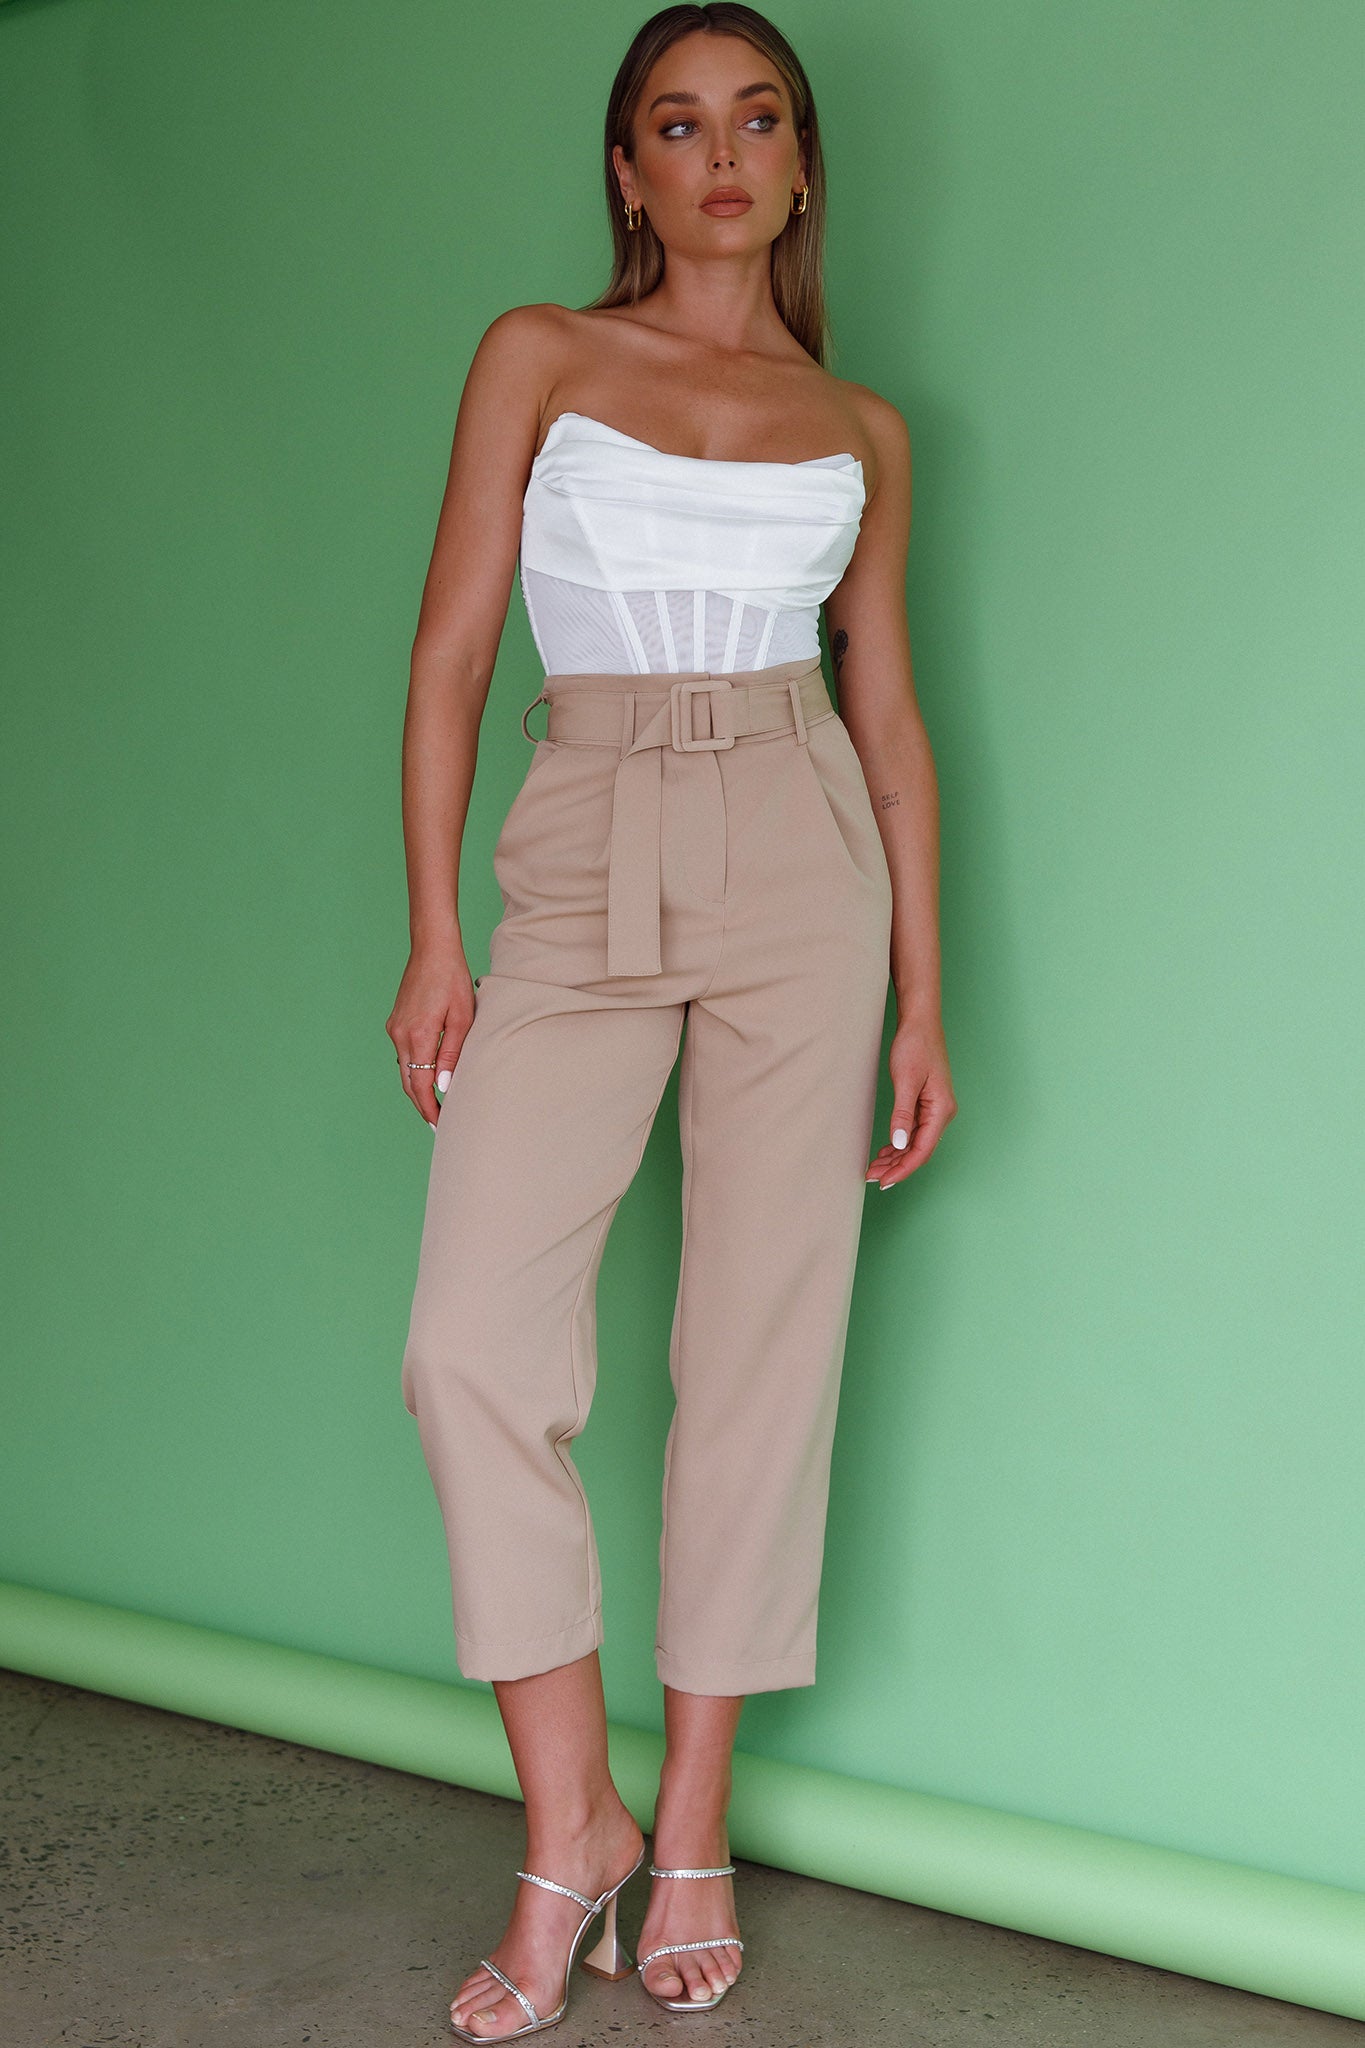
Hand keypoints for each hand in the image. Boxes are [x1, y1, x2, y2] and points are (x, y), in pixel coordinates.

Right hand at [386, 942, 476, 1130]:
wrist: (432, 950)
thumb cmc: (453, 979)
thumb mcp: (462, 1018)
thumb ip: (452, 1054)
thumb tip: (442, 1087)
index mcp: (417, 1036)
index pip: (420, 1086)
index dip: (430, 1109)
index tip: (440, 1125)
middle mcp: (400, 1035)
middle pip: (408, 1082)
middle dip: (423, 1105)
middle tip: (439, 1124)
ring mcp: (394, 1028)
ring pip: (405, 1069)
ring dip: (418, 1088)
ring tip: (437, 1104)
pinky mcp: (395, 1023)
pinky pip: (404, 1054)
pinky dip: (415, 1070)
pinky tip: (429, 1076)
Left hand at [866, 1007, 956, 1189]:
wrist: (919, 1022)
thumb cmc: (915, 1046)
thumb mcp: (906, 1081)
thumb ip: (903, 1114)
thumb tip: (899, 1144)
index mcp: (941, 1110)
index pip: (922, 1150)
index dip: (903, 1169)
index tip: (884, 1181)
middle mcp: (942, 1113)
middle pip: (919, 1150)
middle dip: (896, 1166)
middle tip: (871, 1176)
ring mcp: (935, 1109)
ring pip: (916, 1143)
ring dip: (896, 1157)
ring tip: (874, 1167)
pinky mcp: (927, 1103)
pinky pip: (914, 1131)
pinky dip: (899, 1143)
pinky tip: (886, 1149)